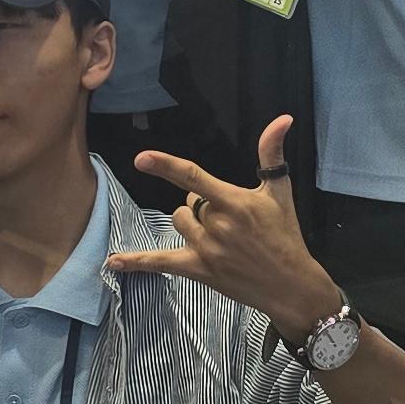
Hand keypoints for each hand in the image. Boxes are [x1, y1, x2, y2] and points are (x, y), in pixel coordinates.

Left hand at [109, 118, 337, 334]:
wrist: (292, 285)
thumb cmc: (285, 235)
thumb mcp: (280, 192)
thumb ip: (272, 153)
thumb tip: (283, 118)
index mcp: (234, 202)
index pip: (193, 178)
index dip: (166, 165)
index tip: (142, 158)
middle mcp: (217, 225)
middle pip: (188, 202)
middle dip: (202, 206)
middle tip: (230, 222)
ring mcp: (206, 250)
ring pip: (179, 223)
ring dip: (191, 225)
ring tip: (220, 237)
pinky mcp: (199, 271)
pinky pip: (161, 263)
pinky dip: (136, 262)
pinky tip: (112, 262)